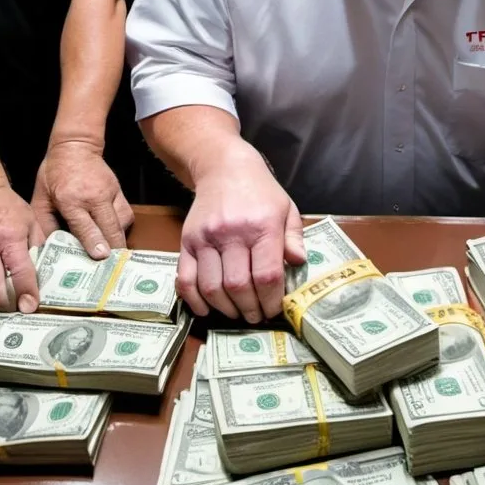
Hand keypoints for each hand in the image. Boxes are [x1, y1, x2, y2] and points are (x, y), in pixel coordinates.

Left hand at [31, 141, 133, 258]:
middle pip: (110, 225)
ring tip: (114, 252)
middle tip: (113, 266)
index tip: (102, 257)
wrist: (75, 146)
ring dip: (119, 237)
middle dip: (114, 246)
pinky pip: (126, 213)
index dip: (94, 242)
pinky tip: (115, 233)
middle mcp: (94, 196)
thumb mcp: (40, 198)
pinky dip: (122, 225)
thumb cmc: (53, 174)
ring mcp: (110, 192)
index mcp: (70, 199)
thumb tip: (49, 249)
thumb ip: (45, 224)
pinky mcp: (119, 190)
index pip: (85, 225)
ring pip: (122, 220)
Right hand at [178, 145, 305, 323]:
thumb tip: (298, 264)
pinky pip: (185, 279)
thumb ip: (294, 238)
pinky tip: (207, 309)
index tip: (274, 310)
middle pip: (238, 286)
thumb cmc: (261, 192)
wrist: (224, 168)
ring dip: (225, 309)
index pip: (267, 275)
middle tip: (256, 316)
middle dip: (249, 309)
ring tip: (237, 313)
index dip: (271, 300)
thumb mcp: (287, 209)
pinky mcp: (187, 241)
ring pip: (211, 287)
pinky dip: (194, 300)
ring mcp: (206, 238)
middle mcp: (232, 232)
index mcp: (262, 226)